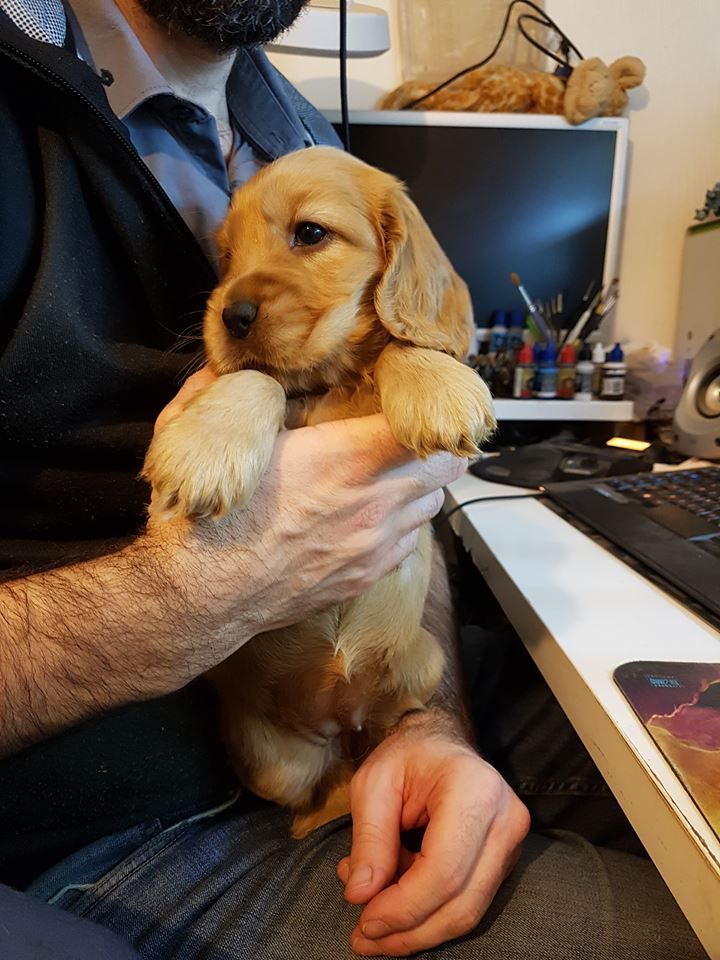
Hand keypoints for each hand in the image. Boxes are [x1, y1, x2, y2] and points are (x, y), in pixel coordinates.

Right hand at [142, 370, 467, 681]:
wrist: (205, 594)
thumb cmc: (213, 516)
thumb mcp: (225, 440)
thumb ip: (237, 396)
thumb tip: (235, 368)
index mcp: (342, 458)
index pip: (421, 427)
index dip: (427, 411)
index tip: (417, 403)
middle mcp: (371, 502)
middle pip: (445, 467)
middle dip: (435, 447)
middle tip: (416, 437)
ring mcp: (373, 544)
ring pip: (431, 505)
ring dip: (419, 488)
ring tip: (392, 478)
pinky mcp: (366, 577)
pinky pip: (410, 544)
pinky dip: (402, 526)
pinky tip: (373, 518)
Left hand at [337, 715, 529, 956]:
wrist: (440, 739)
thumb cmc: (406, 756)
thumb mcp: (374, 784)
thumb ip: (369, 840)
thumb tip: (361, 896)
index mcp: (473, 790)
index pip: (444, 872)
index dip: (403, 908)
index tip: (363, 922)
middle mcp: (505, 818)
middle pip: (461, 902)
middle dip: (409, 931)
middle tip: (363, 939)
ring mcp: (512, 841)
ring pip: (468, 911)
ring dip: (417, 930)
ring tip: (371, 927)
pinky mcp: (506, 858)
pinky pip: (469, 901)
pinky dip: (428, 913)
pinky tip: (394, 903)